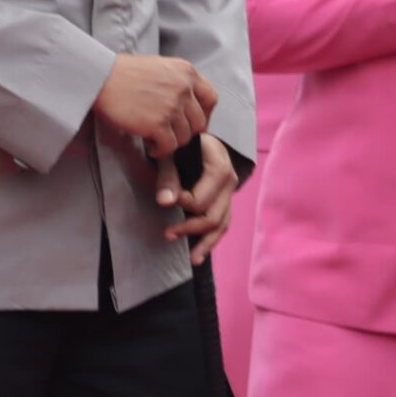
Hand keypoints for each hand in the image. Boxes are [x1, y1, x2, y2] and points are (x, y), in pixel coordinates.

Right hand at [93, 55, 215, 154]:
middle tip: (172, 136)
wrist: (100, 77)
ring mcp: (172, 106)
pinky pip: (170, 146)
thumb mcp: (160, 67)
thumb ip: (178, 82)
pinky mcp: (157, 123)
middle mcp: (184, 88)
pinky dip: (161, 151)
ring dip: (172, 143)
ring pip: (186, 136)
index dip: (205, 115)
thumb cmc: (124, 73)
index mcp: (187, 72)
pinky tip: (151, 147)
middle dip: (188, 133)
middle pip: (200, 121)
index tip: (194, 124)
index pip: (210, 99)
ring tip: (157, 141)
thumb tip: (186, 103)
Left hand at [154, 134, 237, 264]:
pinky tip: (200, 255)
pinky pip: (222, 224)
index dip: (183, 204)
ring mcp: (229, 193)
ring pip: (222, 224)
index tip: (165, 202)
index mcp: (220, 167)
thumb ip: (168, 177)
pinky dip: (212, 240)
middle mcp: (230, 182)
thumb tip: (165, 203)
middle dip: (191, 227)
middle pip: (214, 215)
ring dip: (205, 242)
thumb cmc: (182, 143)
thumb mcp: (171, 154)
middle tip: (168, 234)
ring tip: (192, 259)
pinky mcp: (225, 202)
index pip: (202, 199)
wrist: (196, 137)